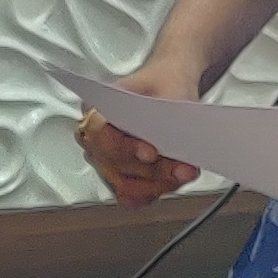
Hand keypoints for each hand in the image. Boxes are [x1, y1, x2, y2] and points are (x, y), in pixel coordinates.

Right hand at [77, 63, 203, 205]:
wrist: (168, 86)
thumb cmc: (164, 84)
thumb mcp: (172, 88)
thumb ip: (170, 113)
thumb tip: (169, 141)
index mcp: (97, 109)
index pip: (98, 133)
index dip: (124, 147)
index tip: (151, 153)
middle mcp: (94, 138)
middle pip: (114, 165)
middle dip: (151, 171)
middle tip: (180, 167)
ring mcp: (106, 160)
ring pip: (124, 184)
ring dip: (157, 183)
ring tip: (183, 173)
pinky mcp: (121, 175)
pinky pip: (132, 194)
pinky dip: (155, 190)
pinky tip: (173, 180)